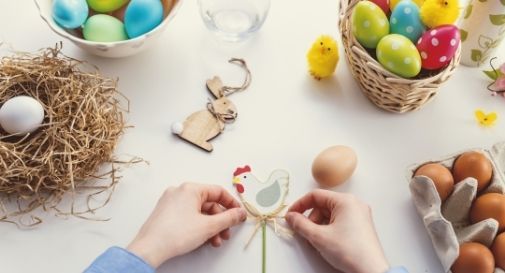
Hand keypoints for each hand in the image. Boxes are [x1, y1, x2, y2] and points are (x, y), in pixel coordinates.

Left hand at [127, 183, 246, 267]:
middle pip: (209, 203)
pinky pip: (188, 216)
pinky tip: (202, 239)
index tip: (238, 214)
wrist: (150, 248)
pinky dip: (198, 226)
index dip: (231, 204)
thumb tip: (239, 213)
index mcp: (190, 189)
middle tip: (227, 232)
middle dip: (220, 221)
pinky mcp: (166, 213)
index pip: (218, 191)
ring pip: (199, 212)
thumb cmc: (174, 234)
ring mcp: (171, 202)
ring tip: (215, 241)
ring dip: (210, 227)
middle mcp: (179, 192)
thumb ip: (228, 218)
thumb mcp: (209, 226)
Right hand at [285, 190, 388, 272]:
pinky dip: (329, 229)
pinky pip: (340, 220)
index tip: (290, 216)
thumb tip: (291, 217)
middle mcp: (354, 204)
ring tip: (317, 241)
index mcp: (345, 201)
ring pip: (331, 214)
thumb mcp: (319, 237)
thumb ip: (300, 224)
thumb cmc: (349, 251)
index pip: (316, 195)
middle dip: (311, 218)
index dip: (300, 205)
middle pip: (323, 205)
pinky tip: (326, 241)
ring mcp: (359, 214)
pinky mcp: (361, 225)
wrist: (371, 270)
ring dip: (319, 225)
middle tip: (304, 233)